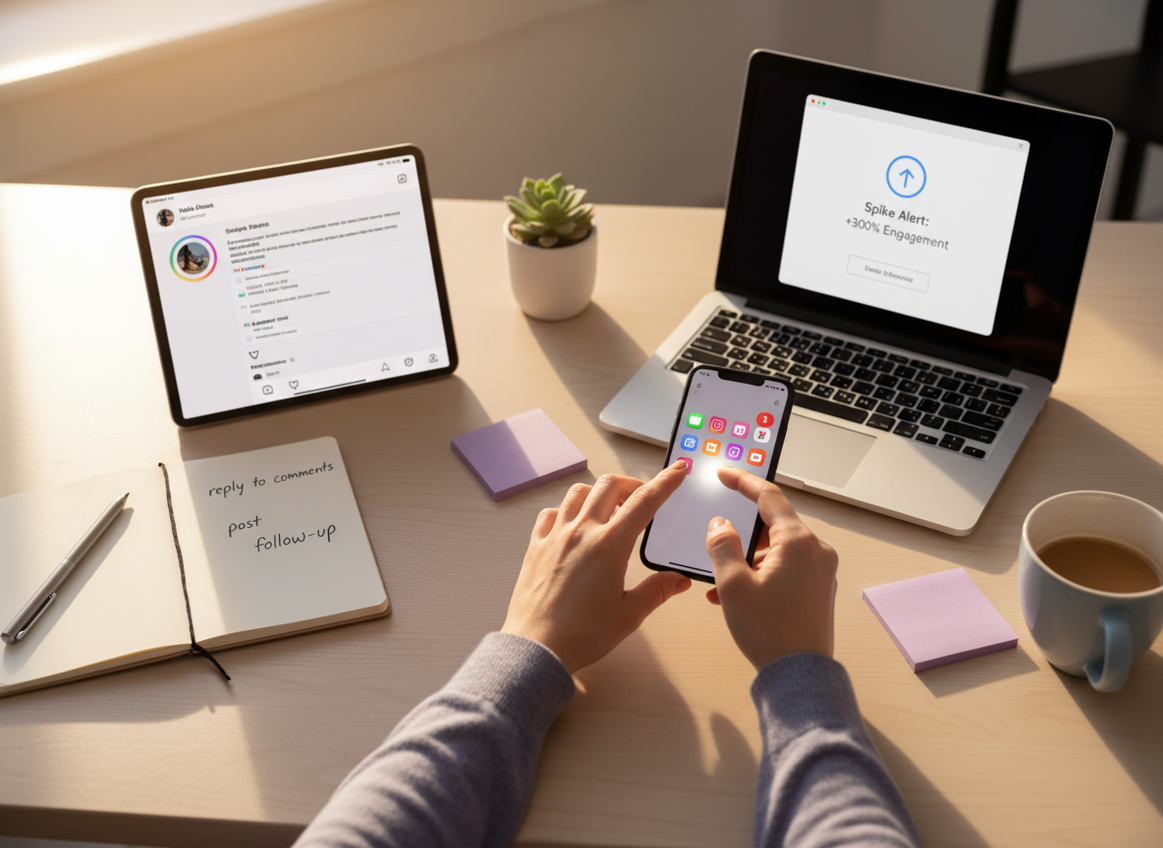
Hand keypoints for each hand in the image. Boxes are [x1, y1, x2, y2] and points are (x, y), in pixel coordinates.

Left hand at [502, 463, 692, 672]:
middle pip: (609, 485)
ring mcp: (555, 536)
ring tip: (608, 508)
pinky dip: (565, 510)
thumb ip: (657, 590)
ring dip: (598, 492)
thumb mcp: (629, 614)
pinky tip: (572, 524)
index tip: (677, 470)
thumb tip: (679, 580)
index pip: (645, 501)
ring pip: (578, 493)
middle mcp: (581, 532)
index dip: (666, 481)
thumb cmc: (581, 634)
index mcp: (610, 545)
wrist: (537, 648)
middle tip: (641, 496)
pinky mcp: (536, 546)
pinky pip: (550, 513)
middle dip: (631, 483)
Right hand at [705, 465, 837, 670]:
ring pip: (777, 549)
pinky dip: (762, 574)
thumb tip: (721, 524)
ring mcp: (822, 571)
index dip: (742, 482)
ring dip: (748, 559)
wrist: (799, 676)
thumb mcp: (733, 585)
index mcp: (797, 542)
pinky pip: (787, 569)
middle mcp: (816, 551)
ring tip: (722, 585)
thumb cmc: (768, 631)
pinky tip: (738, 597)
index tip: (724, 474)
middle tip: (717, 540)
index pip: (768, 497)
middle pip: (773, 524)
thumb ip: (723, 545)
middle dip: (742, 533)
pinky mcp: (820, 589)